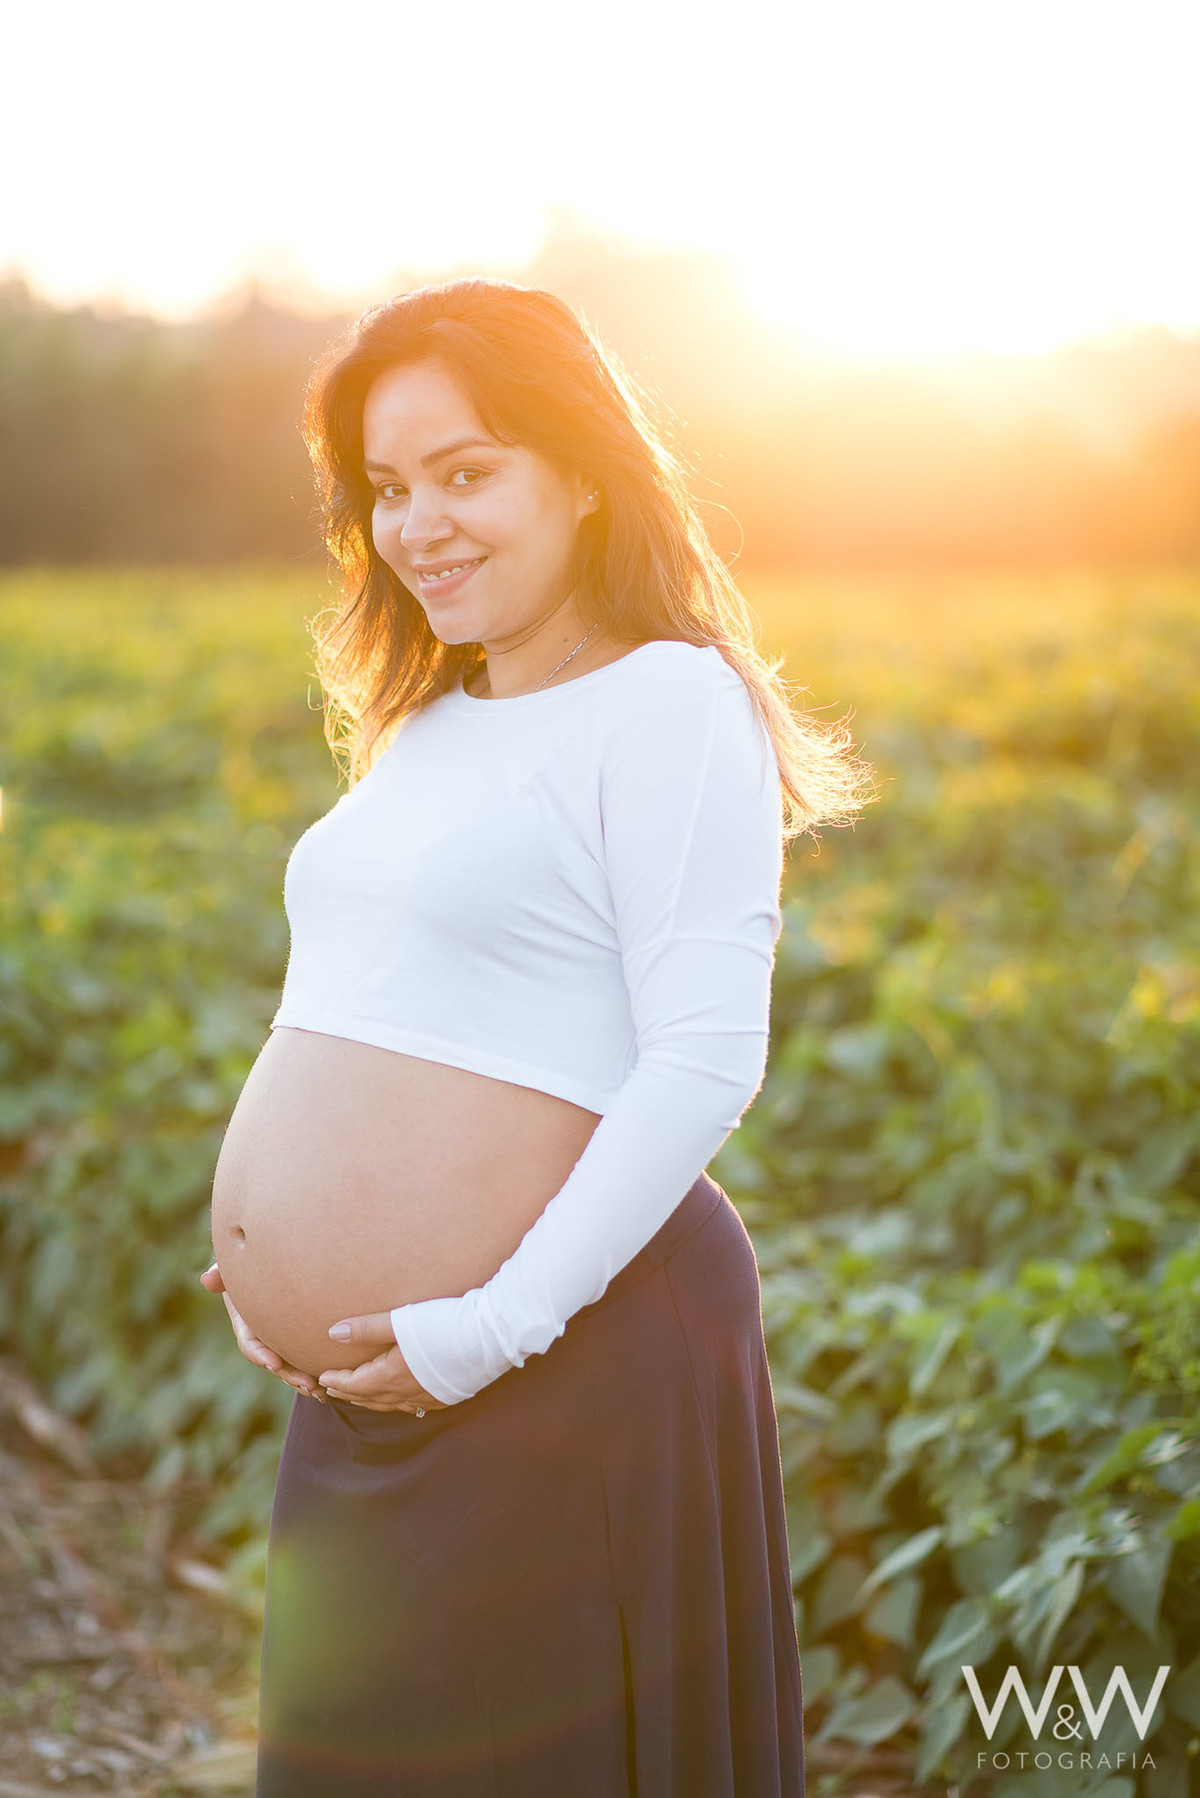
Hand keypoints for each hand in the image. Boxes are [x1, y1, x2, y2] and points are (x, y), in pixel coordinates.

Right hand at [199, 1264, 326, 1401]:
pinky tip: (334, 1383)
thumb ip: (222, 1274)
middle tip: (310, 1385)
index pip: (250, 1344)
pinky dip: (318, 1372)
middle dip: (291, 1375)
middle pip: (275, 1363)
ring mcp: (281, 1344)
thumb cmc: (250, 1271)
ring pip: (292, 1368)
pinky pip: (307, 1361)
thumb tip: (207, 1279)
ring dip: (306, 1381)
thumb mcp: (234, 1271)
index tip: (274, 1363)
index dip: (260, 1355)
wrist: (271, 1272)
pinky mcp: (299, 1343)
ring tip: (323, 1391)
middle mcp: (264, 1341)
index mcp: (247, 1326)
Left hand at [318, 1313, 449, 1414]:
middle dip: (349, 1393)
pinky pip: (413, 1406)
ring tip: (359, 1395)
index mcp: (391, 1376)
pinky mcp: (447, 1397)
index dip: (337, 1381)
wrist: (491, 1336)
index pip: (355, 1384)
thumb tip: (332, 1333)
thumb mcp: (401, 1319)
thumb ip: (366, 1328)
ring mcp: (429, 1397)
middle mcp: (407, 1393)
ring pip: (391, 1405)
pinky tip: (399, 1398)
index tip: (323, 1376)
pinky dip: (397, 1403)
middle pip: (370, 1398)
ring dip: (371, 1400)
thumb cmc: (445, 1322)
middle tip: (333, 1389)